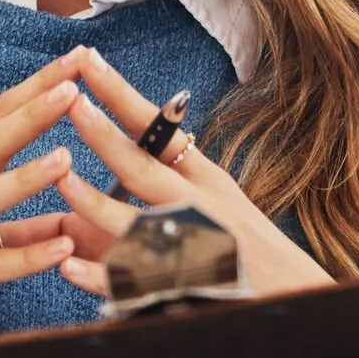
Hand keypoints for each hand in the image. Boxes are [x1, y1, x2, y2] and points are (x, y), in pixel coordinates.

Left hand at [49, 46, 334, 300]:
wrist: (296, 297)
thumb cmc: (246, 245)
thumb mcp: (218, 198)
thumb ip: (176, 171)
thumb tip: (139, 132)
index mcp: (204, 178)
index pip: (157, 128)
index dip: (120, 94)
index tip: (87, 60)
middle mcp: (199, 206)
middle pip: (145, 167)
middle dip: (105, 135)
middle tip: (71, 104)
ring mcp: (192, 247)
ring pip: (136, 223)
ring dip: (96, 204)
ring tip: (62, 181)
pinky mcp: (184, 288)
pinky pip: (134, 282)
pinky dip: (102, 276)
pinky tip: (68, 266)